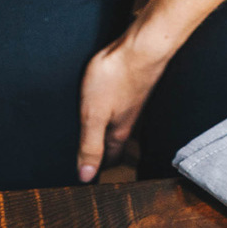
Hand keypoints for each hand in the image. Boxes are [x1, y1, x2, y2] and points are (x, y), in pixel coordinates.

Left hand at [76, 33, 170, 182]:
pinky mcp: (129, 86)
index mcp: (118, 133)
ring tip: (89, 137)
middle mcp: (127, 121)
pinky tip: (100, 106)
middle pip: (114, 144)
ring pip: (117, 125)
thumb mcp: (94, 115)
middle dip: (102, 154)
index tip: (87, 180)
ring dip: (104, 133)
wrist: (140, 47)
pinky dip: (108, 114)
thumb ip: (89, 145)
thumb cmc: (116, 78)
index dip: (97, 170)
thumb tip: (86, 177)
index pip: (109, 160)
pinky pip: (118, 107)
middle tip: (88, 161)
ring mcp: (130, 103)